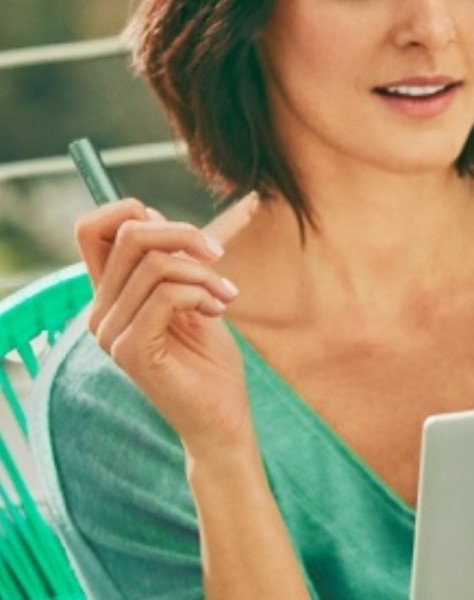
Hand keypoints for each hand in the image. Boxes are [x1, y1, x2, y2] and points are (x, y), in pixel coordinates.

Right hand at [76, 194, 259, 457]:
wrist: (221, 416)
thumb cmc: (209, 359)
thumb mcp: (194, 294)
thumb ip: (172, 259)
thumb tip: (152, 212)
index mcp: (111, 295)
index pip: (93, 230)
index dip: (132, 212)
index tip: (181, 234)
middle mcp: (101, 312)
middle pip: (129, 235)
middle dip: (183, 233)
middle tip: (218, 256)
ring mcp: (111, 333)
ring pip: (155, 264)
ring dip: (204, 272)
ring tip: (226, 295)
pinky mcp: (131, 351)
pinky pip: (167, 295)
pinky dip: (201, 292)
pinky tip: (218, 309)